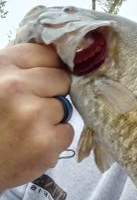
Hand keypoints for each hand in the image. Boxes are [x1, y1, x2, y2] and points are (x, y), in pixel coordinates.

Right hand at [0, 43, 73, 189]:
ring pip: (65, 107)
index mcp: (1, 67)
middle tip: (33, 109)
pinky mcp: (46, 142)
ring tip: (27, 130)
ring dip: (53, 119)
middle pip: (62, 79)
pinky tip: (33, 145)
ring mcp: (33, 114)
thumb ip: (20, 72)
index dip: (50, 68)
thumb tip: (58, 58)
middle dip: (54, 93)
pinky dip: (56, 140)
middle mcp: (15, 87)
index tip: (46, 79)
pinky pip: (67, 132)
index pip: (46, 54)